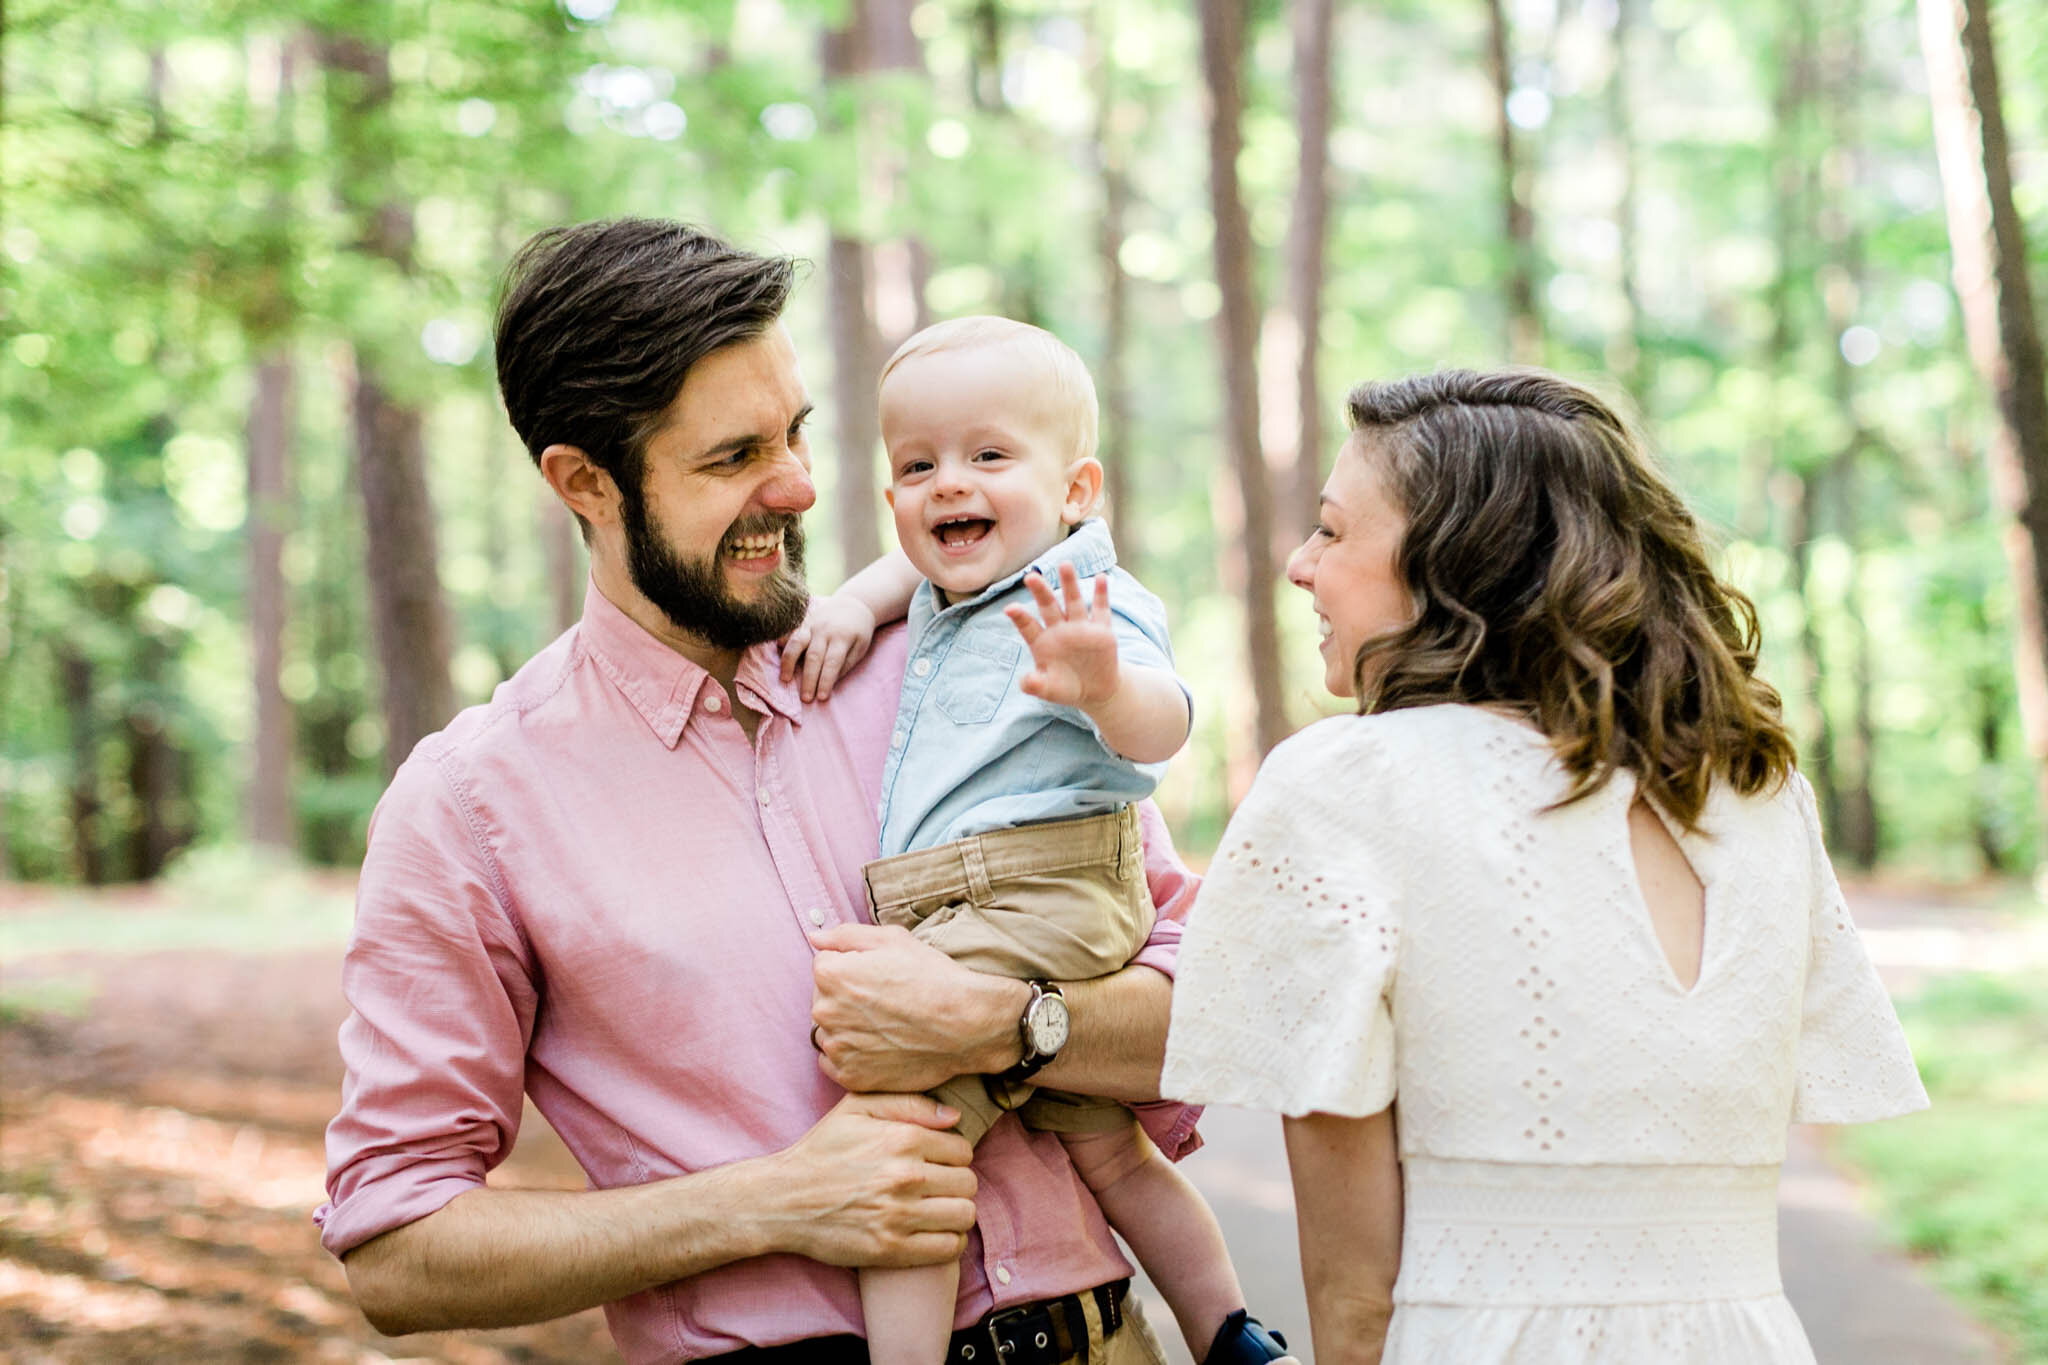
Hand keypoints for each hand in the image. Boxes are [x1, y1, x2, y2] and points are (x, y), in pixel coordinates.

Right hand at [765, 1091, 978, 1267]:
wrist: (783, 1200)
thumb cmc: (821, 1151)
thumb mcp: (856, 1108)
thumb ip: (908, 1103)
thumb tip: (955, 1117)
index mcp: (902, 1139)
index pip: (963, 1150)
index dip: (953, 1156)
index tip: (937, 1163)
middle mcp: (906, 1176)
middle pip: (968, 1183)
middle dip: (957, 1184)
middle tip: (938, 1188)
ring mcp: (899, 1215)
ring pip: (964, 1215)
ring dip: (956, 1213)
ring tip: (939, 1210)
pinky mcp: (891, 1249)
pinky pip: (949, 1248)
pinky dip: (949, 1241)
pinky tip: (933, 1233)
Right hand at [780, 593, 878, 701]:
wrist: (854, 603)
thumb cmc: (858, 631)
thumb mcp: (861, 647)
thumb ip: (845, 664)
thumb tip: (828, 681)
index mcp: (843, 637)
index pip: (832, 662)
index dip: (826, 681)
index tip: (821, 698)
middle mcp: (825, 630)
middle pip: (814, 657)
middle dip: (809, 679)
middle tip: (805, 699)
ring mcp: (812, 624)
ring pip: (797, 643)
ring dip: (789, 662)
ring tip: (785, 679)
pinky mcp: (803, 621)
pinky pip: (790, 631)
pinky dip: (782, 641)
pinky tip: (777, 651)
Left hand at [810, 922, 1026, 1091]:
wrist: (966, 1025)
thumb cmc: (932, 977)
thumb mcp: (892, 939)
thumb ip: (845, 935)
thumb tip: (815, 938)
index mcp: (831, 974)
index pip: (824, 965)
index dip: (853, 966)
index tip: (879, 975)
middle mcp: (825, 1012)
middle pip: (824, 998)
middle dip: (846, 996)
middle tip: (885, 1000)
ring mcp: (838, 1048)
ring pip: (829, 1031)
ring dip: (847, 1026)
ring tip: (885, 1023)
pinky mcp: (851, 1076)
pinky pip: (835, 1061)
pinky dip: (852, 1054)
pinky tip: (879, 1045)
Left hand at [1004, 563, 1119, 709]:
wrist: (1095, 690)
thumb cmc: (1066, 688)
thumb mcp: (1049, 690)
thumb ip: (1036, 685)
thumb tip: (1026, 682)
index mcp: (1042, 642)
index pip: (1028, 626)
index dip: (1020, 617)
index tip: (1010, 608)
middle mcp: (1059, 629)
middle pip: (1048, 606)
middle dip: (1041, 592)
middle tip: (1031, 576)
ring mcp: (1080, 627)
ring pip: (1073, 601)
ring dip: (1069, 583)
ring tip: (1065, 565)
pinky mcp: (1101, 630)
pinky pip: (1100, 610)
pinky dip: (1101, 594)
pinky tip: (1100, 579)